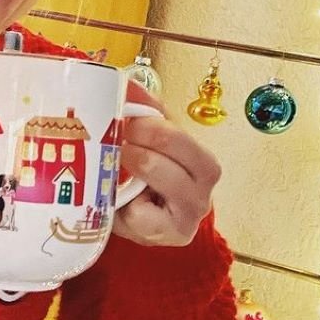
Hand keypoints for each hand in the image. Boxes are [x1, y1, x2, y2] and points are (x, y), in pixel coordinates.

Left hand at [113, 81, 220, 246]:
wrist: (154, 225)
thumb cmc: (155, 180)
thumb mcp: (155, 144)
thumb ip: (147, 112)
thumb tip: (128, 83)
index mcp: (203, 163)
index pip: (178, 135)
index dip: (147, 123)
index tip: (124, 115)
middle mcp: (203, 191)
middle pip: (171, 151)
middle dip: (140, 136)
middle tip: (118, 132)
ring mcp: (187, 216)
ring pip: (159, 176)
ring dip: (132, 161)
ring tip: (116, 156)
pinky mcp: (166, 236)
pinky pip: (140, 214)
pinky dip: (125, 203)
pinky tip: (120, 198)